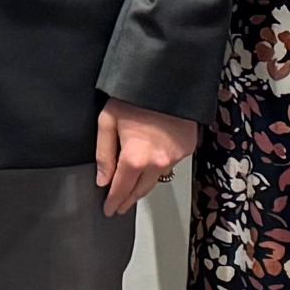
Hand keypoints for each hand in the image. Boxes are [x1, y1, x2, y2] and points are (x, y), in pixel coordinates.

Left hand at [95, 99, 199, 216]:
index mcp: (135, 157)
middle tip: (119, 206)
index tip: (109, 210)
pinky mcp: (187, 149)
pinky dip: (159, 166)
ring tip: (132, 187)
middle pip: (141, 190)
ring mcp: (175, 157)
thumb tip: (102, 180)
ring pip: (156, 178)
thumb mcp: (107, 121)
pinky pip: (170, 164)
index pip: (121, 189)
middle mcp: (157, 162)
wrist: (168, 79)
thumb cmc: (134, 96)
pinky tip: (151, 162)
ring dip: (144, 184)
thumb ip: (104, 154)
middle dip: (128, 199)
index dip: (114, 202)